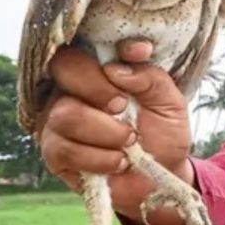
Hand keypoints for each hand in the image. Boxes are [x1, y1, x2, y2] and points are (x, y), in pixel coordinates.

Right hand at [37, 41, 193, 219]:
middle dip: (99, 88)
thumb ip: (151, 79)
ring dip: (107, 131)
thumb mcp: (170, 104)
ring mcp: (58, 121)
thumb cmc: (163, 135)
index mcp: (100, 72)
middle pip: (65, 69)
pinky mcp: (55, 153)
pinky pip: (66, 149)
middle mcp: (73, 90)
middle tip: (124, 107)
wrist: (160, 179)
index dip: (110, 47)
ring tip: (130, 143)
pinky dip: (101, 158)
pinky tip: (119, 162)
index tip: (140, 52)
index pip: (89, 45)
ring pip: (66, 114)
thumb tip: (118, 68)